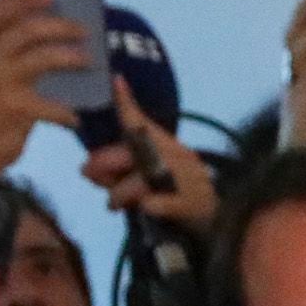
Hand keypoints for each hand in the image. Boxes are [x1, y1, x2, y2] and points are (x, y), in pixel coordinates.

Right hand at [0, 0, 90, 186]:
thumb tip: (39, 36)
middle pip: (28, 29)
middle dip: (60, 26)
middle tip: (82, 30)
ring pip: (45, 57)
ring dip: (72, 57)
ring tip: (88, 61)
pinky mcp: (16, 107)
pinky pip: (54, 104)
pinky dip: (67, 112)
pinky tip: (74, 118)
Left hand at [78, 91, 214, 233]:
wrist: (217, 224)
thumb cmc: (176, 197)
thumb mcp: (151, 176)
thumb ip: (121, 170)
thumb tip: (88, 169)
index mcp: (168, 146)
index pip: (143, 123)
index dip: (128, 103)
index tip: (116, 80)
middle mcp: (179, 157)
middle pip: (133, 151)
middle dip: (103, 163)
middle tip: (89, 175)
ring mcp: (188, 180)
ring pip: (140, 179)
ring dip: (118, 193)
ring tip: (113, 205)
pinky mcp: (192, 203)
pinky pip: (159, 203)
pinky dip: (148, 206)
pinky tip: (145, 210)